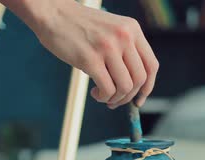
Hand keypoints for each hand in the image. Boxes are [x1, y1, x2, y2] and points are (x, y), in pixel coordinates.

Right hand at [27, 1, 158, 108]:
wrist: (52, 13)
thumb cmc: (79, 26)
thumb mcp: (110, 30)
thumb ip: (124, 50)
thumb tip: (132, 86)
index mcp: (132, 29)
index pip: (151, 65)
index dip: (147, 87)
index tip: (138, 100)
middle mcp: (124, 37)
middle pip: (139, 79)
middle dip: (128, 97)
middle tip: (115, 101)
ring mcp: (108, 47)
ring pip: (125, 87)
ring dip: (115, 99)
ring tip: (103, 96)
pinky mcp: (90, 59)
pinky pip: (107, 89)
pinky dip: (103, 97)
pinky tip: (95, 92)